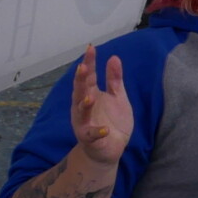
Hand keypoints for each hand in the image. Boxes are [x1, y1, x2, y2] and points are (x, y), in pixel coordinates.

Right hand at [70, 45, 131, 168]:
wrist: (110, 148)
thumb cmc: (111, 120)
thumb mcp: (117, 97)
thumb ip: (114, 79)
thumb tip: (114, 57)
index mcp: (91, 94)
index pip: (89, 76)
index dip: (89, 63)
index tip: (91, 48)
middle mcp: (83, 107)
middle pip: (80, 91)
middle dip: (81, 80)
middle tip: (83, 67)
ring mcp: (84, 123)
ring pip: (81, 112)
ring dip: (84, 105)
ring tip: (90, 97)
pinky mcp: (90, 139)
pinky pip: (92, 135)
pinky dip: (97, 132)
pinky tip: (104, 129)